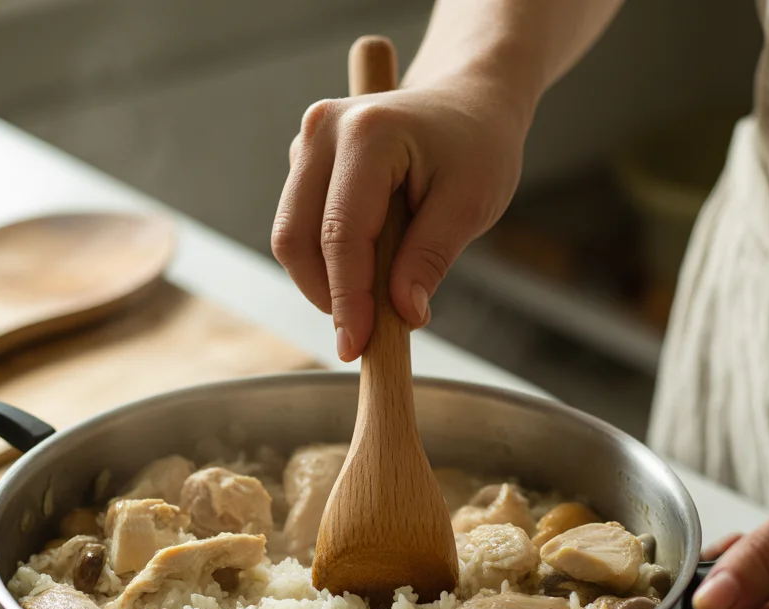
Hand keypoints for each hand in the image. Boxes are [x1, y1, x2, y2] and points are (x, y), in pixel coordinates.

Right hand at [271, 77, 529, 360]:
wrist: (468, 101)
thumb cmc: (477, 145)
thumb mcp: (471, 203)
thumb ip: (431, 257)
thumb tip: (403, 314)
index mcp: (366, 133)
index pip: (341, 235)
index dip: (347, 300)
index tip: (356, 347)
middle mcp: (322, 131)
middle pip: (296, 238)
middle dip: (326, 296)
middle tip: (364, 336)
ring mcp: (307, 145)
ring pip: (292, 237)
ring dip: (326, 281)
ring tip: (377, 294)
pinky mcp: (305, 163)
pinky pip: (301, 228)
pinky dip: (328, 262)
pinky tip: (370, 265)